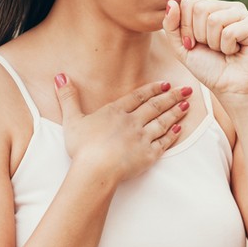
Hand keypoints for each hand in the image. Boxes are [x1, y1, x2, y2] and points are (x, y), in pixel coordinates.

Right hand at [53, 75, 192, 181]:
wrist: (96, 169)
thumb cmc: (82, 147)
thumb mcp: (72, 119)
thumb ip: (68, 97)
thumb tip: (60, 76)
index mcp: (116, 112)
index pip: (138, 97)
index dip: (152, 89)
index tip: (164, 84)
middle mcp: (132, 122)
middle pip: (155, 106)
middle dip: (172, 97)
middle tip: (186, 89)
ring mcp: (142, 138)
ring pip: (163, 122)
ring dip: (176, 113)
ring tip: (187, 105)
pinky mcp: (148, 155)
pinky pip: (164, 143)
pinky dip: (173, 135)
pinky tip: (180, 129)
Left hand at [162, 0, 247, 97]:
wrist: (229, 88)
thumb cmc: (207, 66)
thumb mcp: (181, 46)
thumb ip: (171, 25)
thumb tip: (171, 2)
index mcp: (211, 6)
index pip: (188, 2)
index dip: (185, 27)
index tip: (194, 43)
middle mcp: (228, 6)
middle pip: (200, 8)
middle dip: (199, 35)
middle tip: (211, 48)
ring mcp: (243, 15)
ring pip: (214, 19)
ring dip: (214, 43)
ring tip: (223, 49)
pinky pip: (230, 32)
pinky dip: (227, 48)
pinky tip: (235, 51)